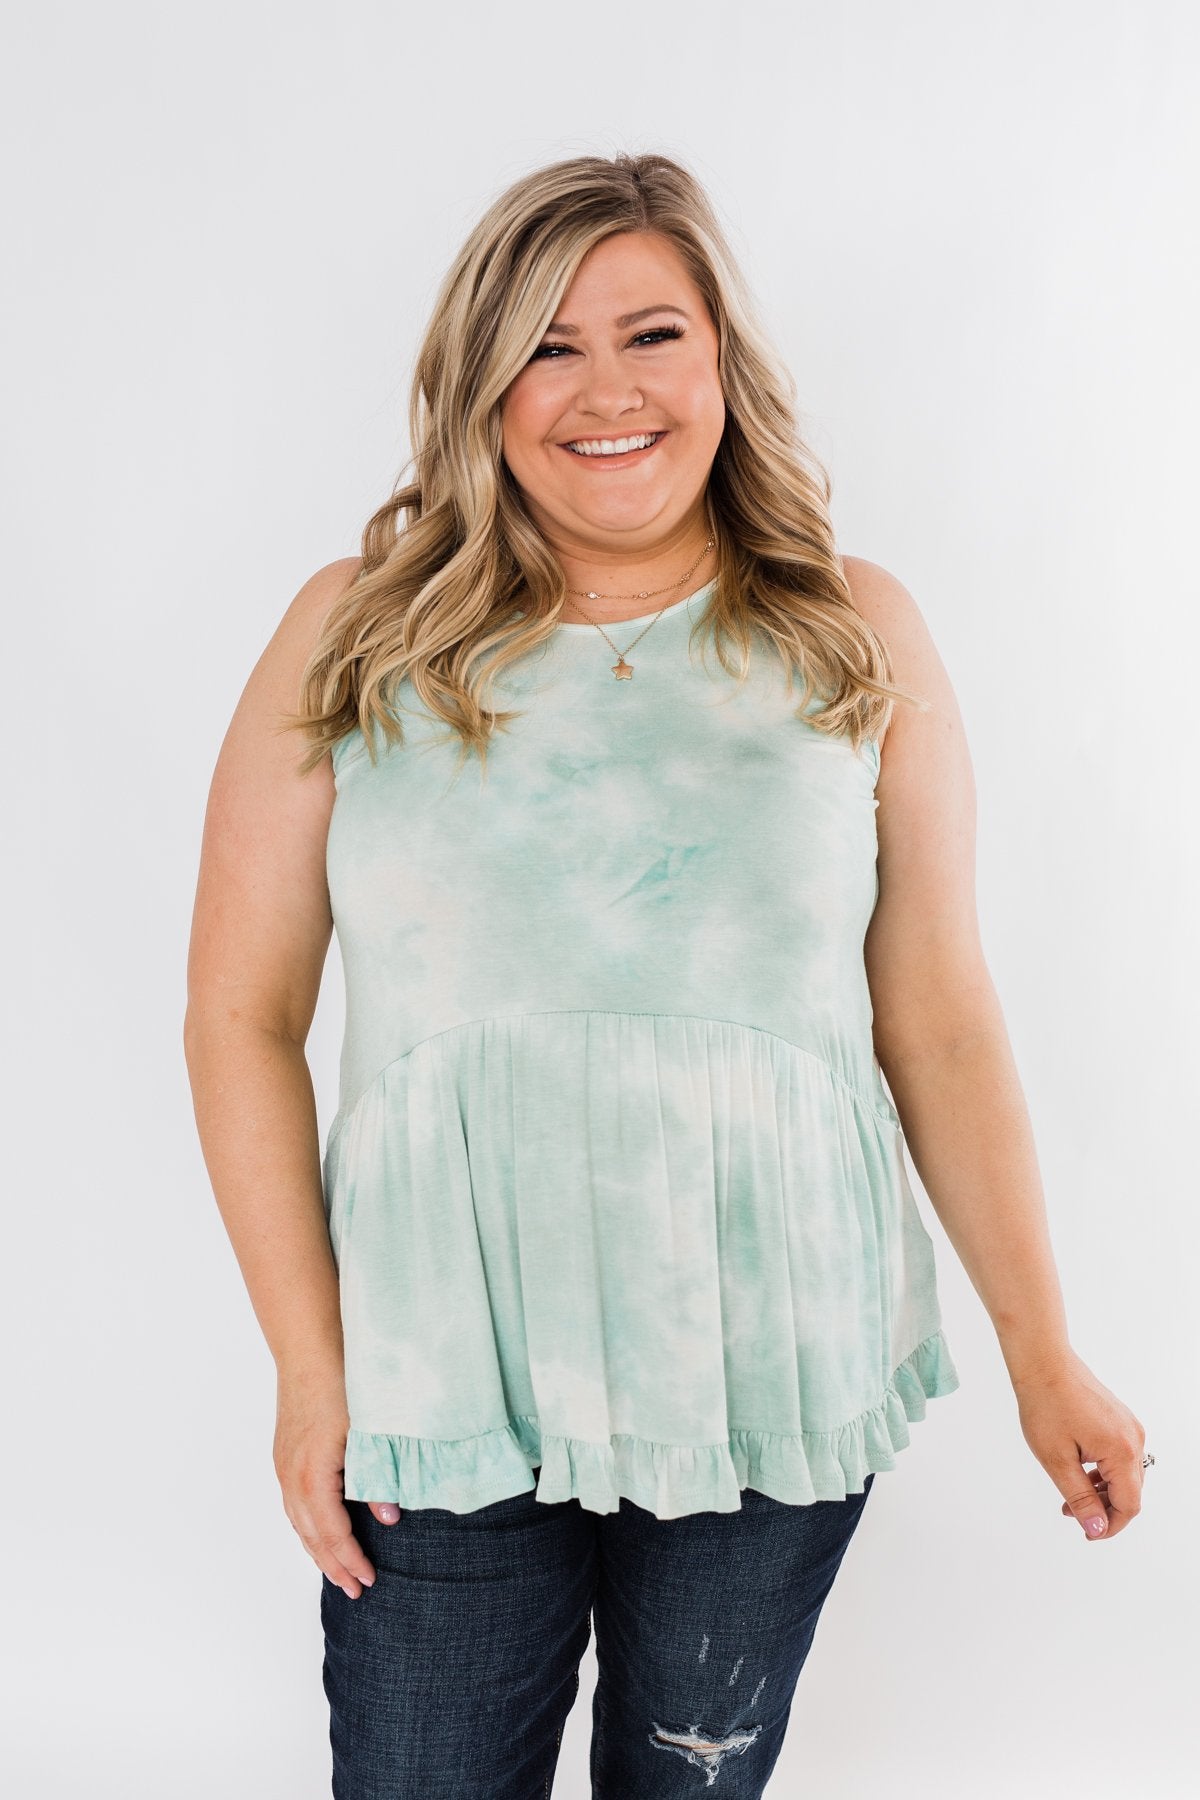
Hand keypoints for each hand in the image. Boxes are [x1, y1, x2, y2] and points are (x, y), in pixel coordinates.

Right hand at [272, 1371, 403, 1597]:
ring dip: (318, 1551)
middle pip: (311, 1535)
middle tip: (355, 1591)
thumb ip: (379, 1477)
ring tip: (337, 1573)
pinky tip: (320, 1533)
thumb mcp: (368, 1432)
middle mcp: (291, 1475)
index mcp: (312, 1474)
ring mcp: (284, 1465)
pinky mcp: (285, 1455)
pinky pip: (294, 1505)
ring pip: (298, 1522)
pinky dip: (308, 1527)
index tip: (369, 1580)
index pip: (332, 1532)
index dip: (351, 1559)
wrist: (310, 1347)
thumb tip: (390, 1518)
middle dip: (333, 1566)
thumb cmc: (341, 1382)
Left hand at [1011, 1346, 1146, 1540]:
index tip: (1086, 1533)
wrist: (1043, 1362)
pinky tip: (1080, 1472)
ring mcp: (1129, 1427)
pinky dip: (1103, 1472)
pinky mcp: (1120, 1419)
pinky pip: (1119, 1456)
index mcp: (1122, 1451)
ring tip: (1069, 1496)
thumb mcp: (1057, 1460)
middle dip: (1103, 1509)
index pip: (1128, 1505)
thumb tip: (1097, 1528)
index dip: (1109, 1525)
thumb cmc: (1046, 1404)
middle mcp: (1134, 1438)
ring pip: (1124, 1475)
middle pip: (1129, 1491)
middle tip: (1070, 1512)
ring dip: (1101, 1492)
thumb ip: (1080, 1498)